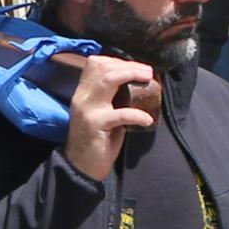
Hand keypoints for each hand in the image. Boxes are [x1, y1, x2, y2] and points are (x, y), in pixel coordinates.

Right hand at [61, 54, 159, 185]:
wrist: (80, 167)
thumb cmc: (96, 140)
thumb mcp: (101, 113)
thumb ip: (112, 99)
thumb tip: (138, 87)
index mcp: (83, 92)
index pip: (95, 63)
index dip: (118, 61)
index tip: (137, 67)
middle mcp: (82, 96)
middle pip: (103, 67)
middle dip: (129, 65)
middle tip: (148, 72)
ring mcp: (87, 109)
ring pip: (108, 80)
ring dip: (131, 75)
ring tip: (148, 80)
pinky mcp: (95, 125)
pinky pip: (120, 114)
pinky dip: (137, 114)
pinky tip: (148, 119)